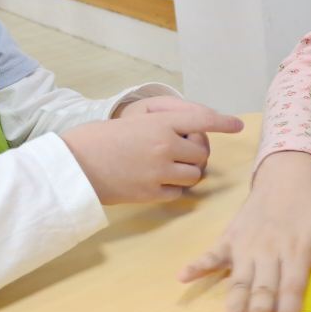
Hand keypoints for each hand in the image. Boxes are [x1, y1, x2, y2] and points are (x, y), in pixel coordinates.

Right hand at [61, 104, 242, 204]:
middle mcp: (165, 146)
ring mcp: (159, 172)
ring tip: (170, 167)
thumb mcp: (135, 117)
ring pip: (195, 174)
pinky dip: (174, 188)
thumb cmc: (100, 137)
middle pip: (202, 153)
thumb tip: (193, 126)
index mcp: (161, 123)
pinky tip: (158, 182)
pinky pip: (179, 193)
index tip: (237, 125)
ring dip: (188, 171)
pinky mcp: (151, 194)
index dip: (223, 122)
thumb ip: (166, 119)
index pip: (203, 120)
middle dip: (196, 152)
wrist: (73, 165)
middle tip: (181, 151)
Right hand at [179, 151, 310, 311]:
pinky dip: (199, 264)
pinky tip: (184, 276)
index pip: (291, 288)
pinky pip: (213, 253)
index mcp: (296, 250)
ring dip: (234, 304)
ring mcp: (247, 245)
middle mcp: (269, 251)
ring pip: (239, 280)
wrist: (285, 174)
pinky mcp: (231, 237)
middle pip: (262, 288)